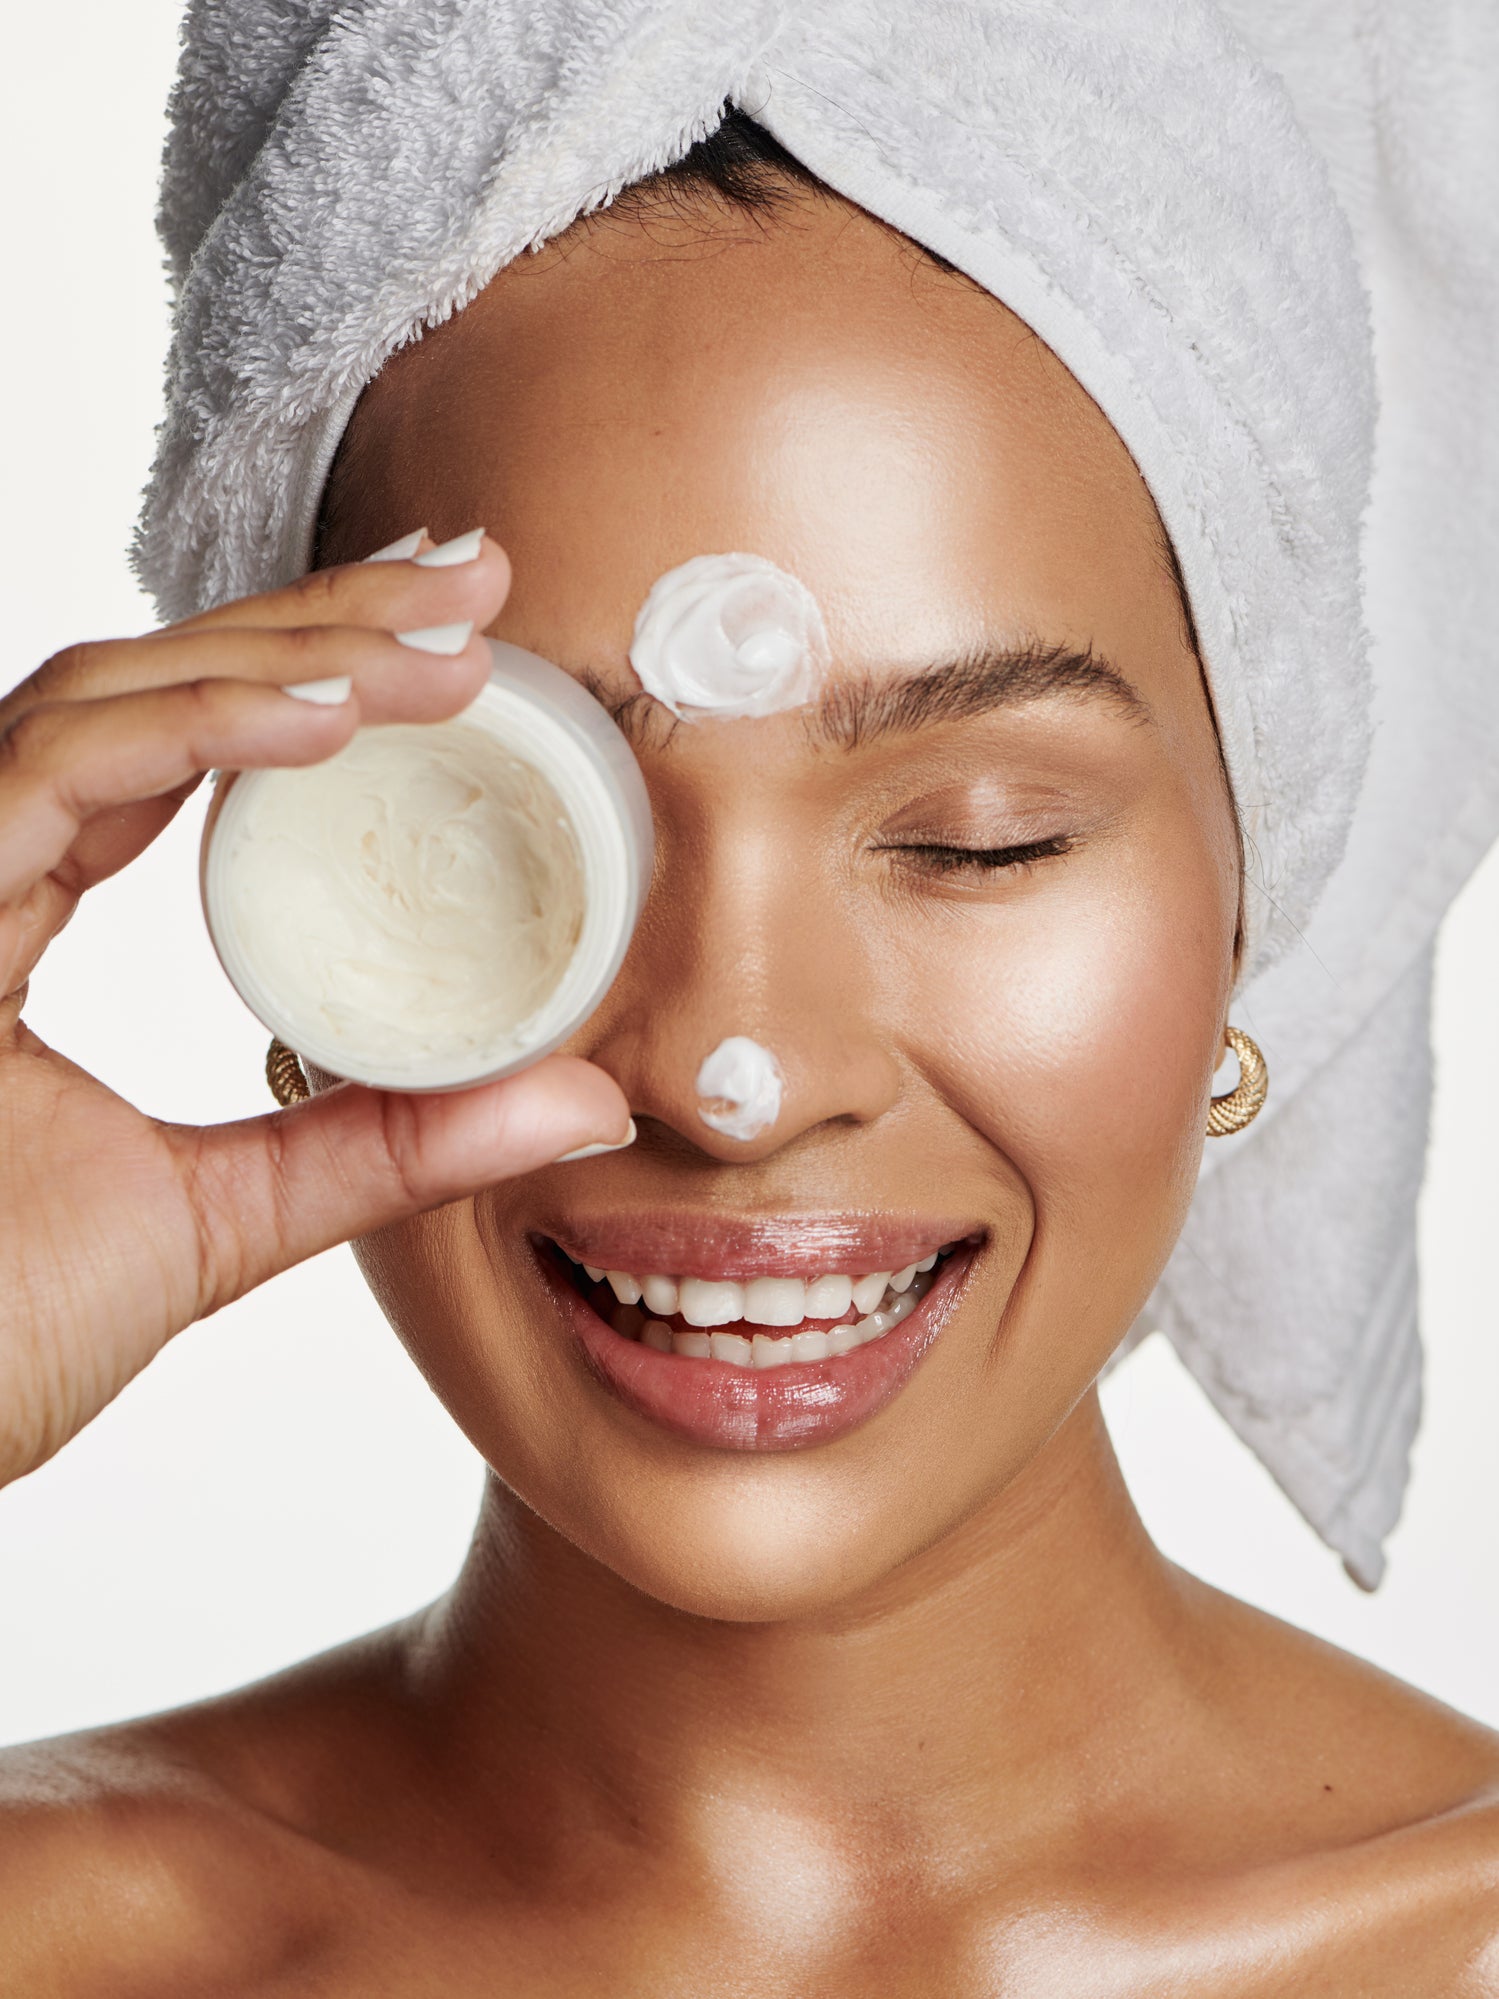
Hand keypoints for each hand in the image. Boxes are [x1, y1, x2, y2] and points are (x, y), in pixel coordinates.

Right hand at [0, 538, 630, 1487]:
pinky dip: (193, 731)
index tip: (446, 640)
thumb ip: (385, 1148)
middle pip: (142, 686)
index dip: (297, 669)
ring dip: (284, 655)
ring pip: (102, 698)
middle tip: (471, 579)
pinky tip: (329, 714)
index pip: (158, 745)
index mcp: (10, 912)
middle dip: (316, 620)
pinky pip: (51, 775)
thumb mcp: (224, 1220)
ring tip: (446, 643)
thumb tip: (582, 1102)